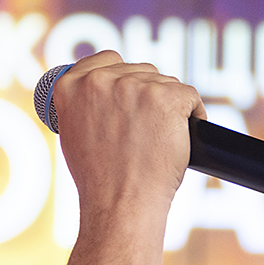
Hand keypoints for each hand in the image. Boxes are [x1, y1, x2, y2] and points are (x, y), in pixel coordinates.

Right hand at [51, 50, 204, 213]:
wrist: (120, 205)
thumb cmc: (99, 179)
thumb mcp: (73, 133)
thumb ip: (84, 103)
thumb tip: (103, 87)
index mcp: (71, 85)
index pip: (107, 59)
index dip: (123, 77)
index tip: (129, 98)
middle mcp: (100, 80)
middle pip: (140, 71)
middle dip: (148, 96)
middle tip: (144, 133)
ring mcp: (135, 86)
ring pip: (166, 84)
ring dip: (168, 107)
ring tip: (157, 141)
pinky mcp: (167, 97)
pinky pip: (189, 97)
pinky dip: (192, 116)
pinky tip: (182, 138)